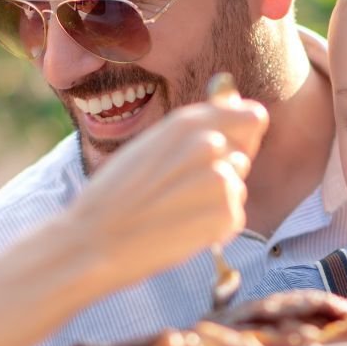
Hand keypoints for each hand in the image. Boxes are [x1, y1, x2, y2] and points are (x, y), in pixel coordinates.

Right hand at [70, 99, 267, 286]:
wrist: (95, 240)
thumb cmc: (114, 195)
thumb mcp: (150, 146)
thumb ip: (193, 130)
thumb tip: (237, 106)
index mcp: (187, 122)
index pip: (252, 117)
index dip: (243, 134)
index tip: (231, 147)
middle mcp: (209, 145)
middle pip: (242, 157)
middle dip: (222, 172)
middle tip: (180, 191)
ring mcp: (220, 181)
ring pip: (237, 188)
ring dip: (216, 202)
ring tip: (176, 211)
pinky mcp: (226, 216)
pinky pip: (233, 218)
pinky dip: (214, 228)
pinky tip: (182, 229)